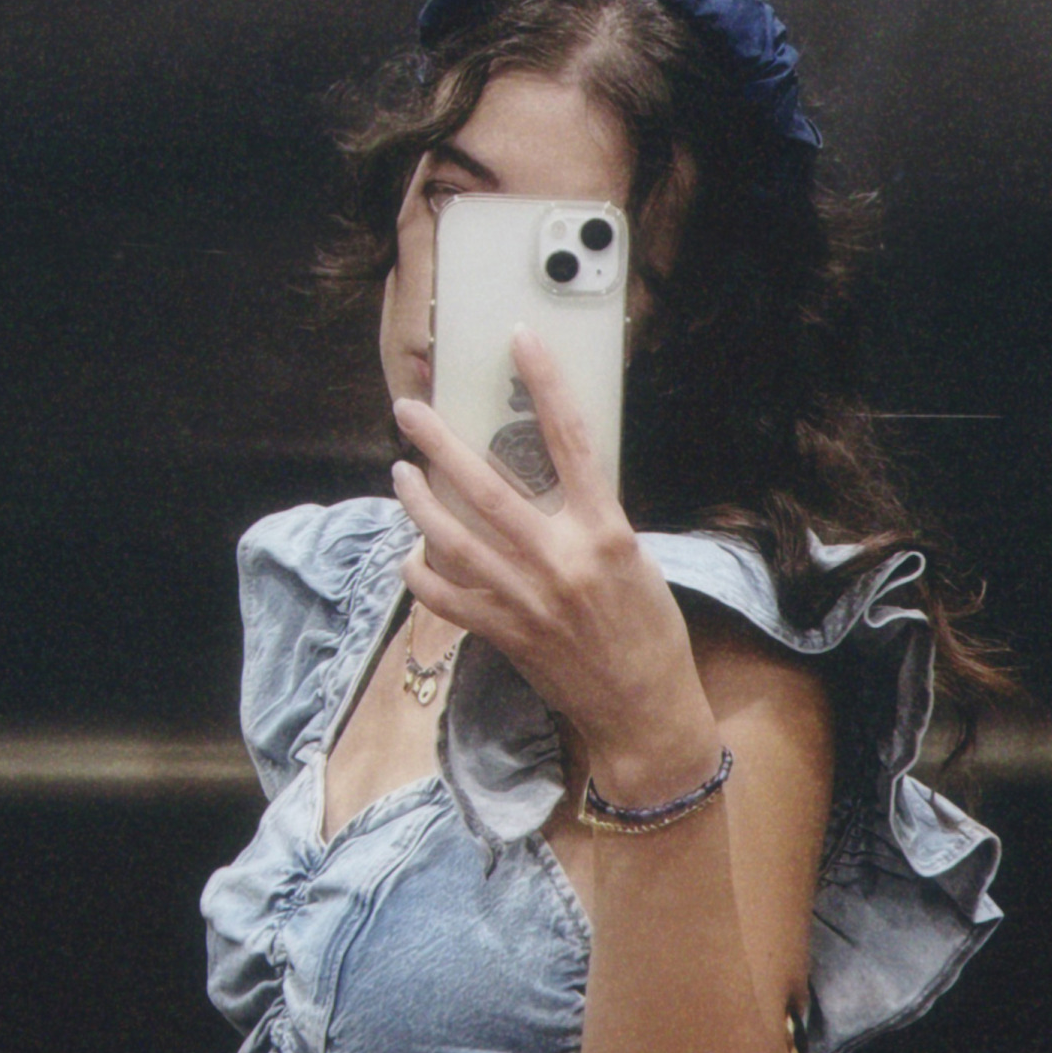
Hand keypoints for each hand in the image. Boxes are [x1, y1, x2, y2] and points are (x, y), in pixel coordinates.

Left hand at [390, 329, 722, 801]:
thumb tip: (548, 479)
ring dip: (417, 501)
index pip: (571, 441)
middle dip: (439, 442)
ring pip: (451, 537)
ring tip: (401, 474)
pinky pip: (444, 594)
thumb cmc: (649, 633)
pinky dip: (422, 571)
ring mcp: (525, 600)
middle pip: (485, 486)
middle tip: (410, 411)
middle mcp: (560, 561)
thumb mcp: (637, 561)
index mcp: (605, 533)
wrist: (643, 711)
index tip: (520, 341)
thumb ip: (591, 519)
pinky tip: (414, 551)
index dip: (545, 384)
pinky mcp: (502, 634)